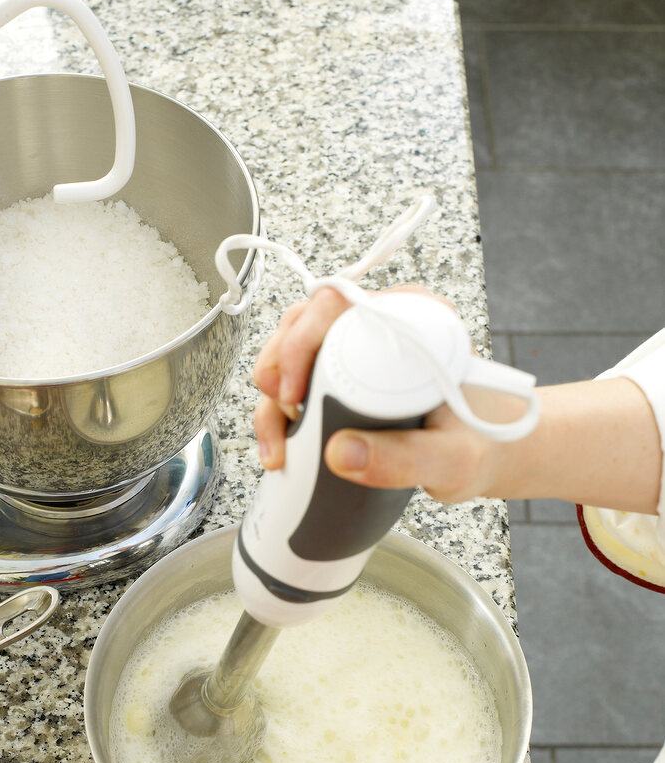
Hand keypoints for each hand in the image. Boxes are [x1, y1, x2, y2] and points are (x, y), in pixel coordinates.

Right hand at [253, 287, 660, 512]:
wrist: (492, 458)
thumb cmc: (482, 448)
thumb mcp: (450, 459)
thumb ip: (405, 458)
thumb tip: (339, 452)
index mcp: (414, 319)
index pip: (338, 303)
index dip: (299, 341)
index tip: (292, 392)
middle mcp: (382, 326)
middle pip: (303, 324)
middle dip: (275, 367)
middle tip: (280, 416)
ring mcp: (360, 351)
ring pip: (291, 352)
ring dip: (271, 395)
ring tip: (278, 445)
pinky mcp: (346, 378)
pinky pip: (298, 381)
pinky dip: (279, 412)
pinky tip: (280, 446)